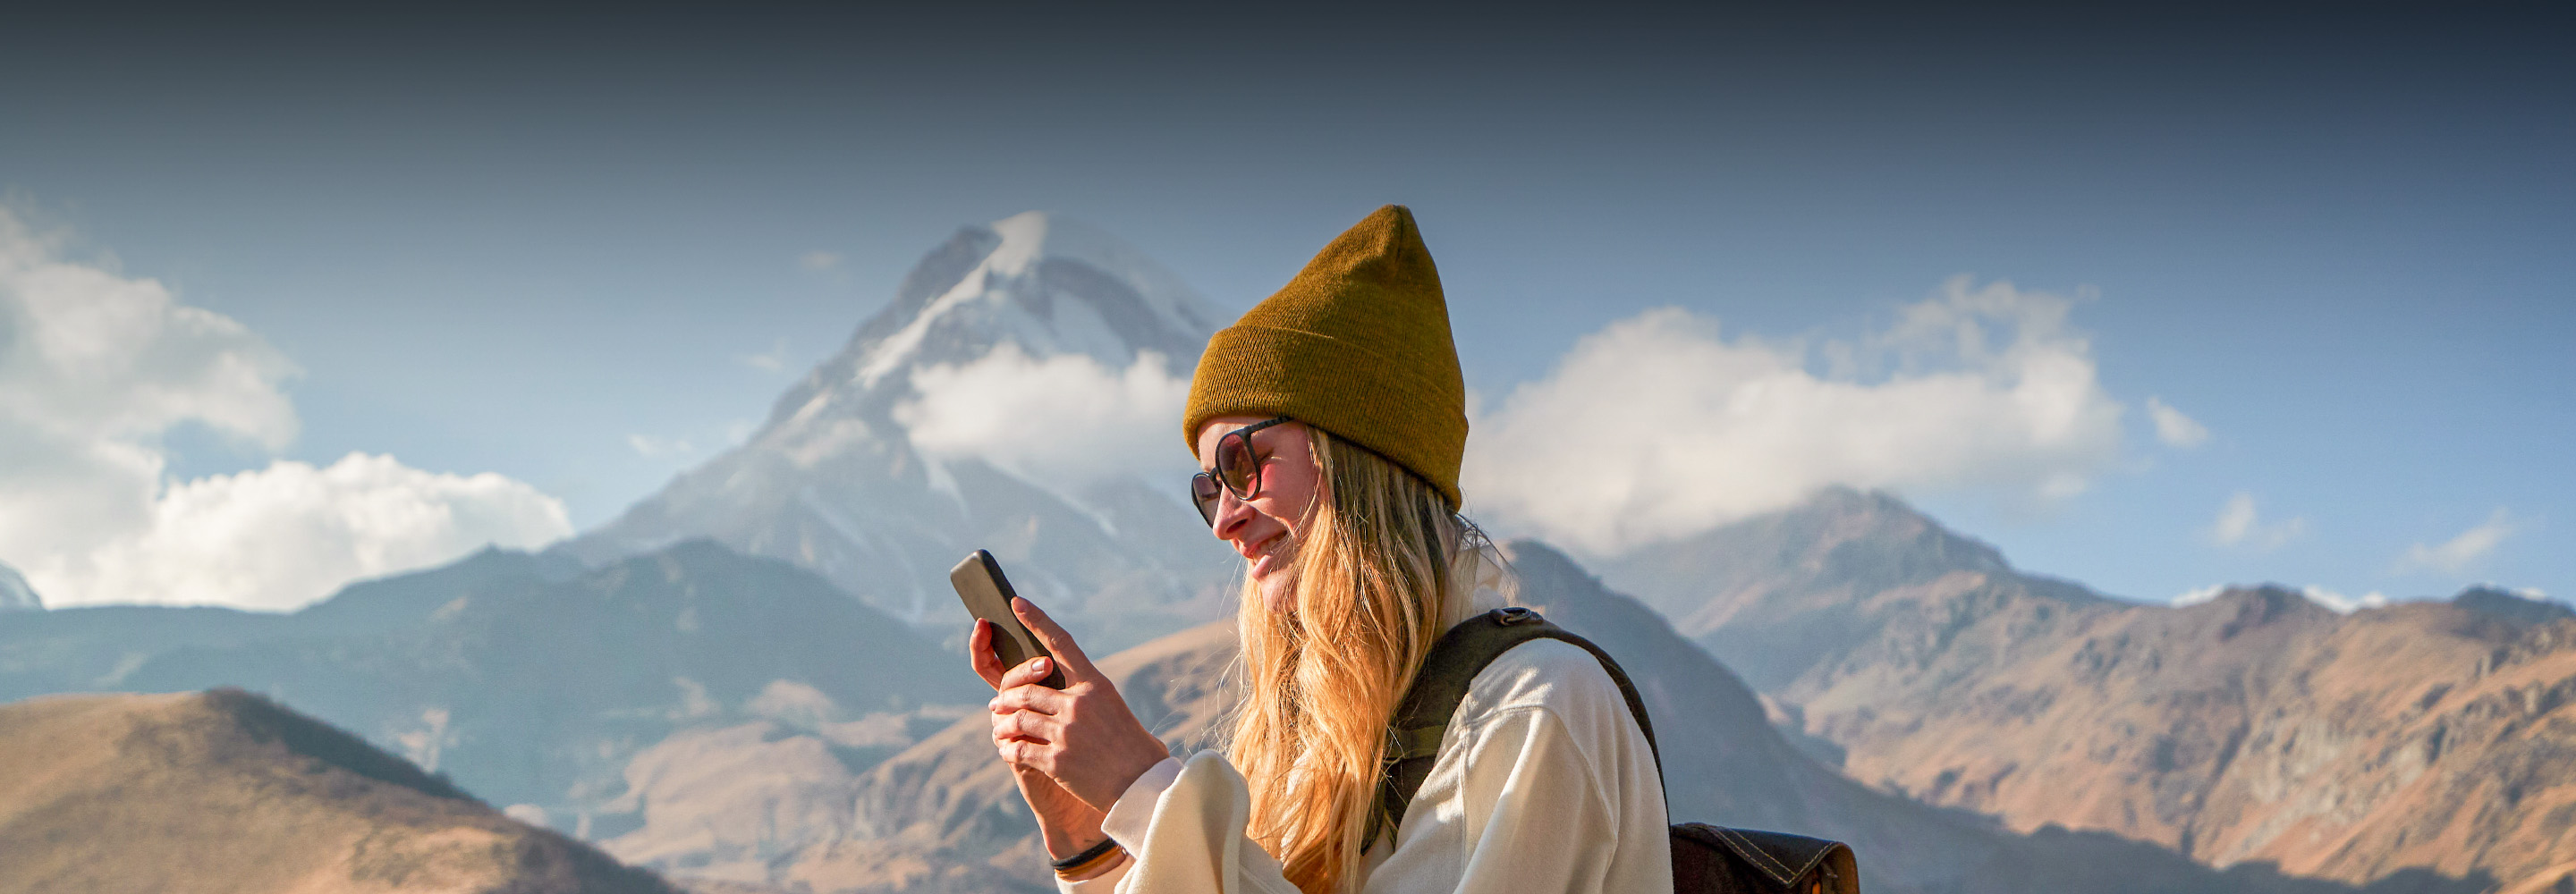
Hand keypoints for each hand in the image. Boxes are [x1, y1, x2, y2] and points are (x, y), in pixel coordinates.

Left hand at [978, 598, 1172, 812]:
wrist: (1145, 785)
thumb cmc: (1134, 748)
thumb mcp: (1114, 710)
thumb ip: (1087, 697)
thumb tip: (1058, 692)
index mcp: (1096, 685)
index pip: (1061, 643)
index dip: (1037, 620)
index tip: (1016, 603)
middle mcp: (1079, 704)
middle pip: (1027, 689)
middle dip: (1008, 697)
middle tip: (998, 703)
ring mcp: (1066, 732)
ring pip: (1018, 718)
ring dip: (1005, 723)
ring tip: (1000, 726)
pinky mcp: (1057, 760)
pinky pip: (1019, 748)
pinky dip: (1009, 749)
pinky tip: (1007, 750)